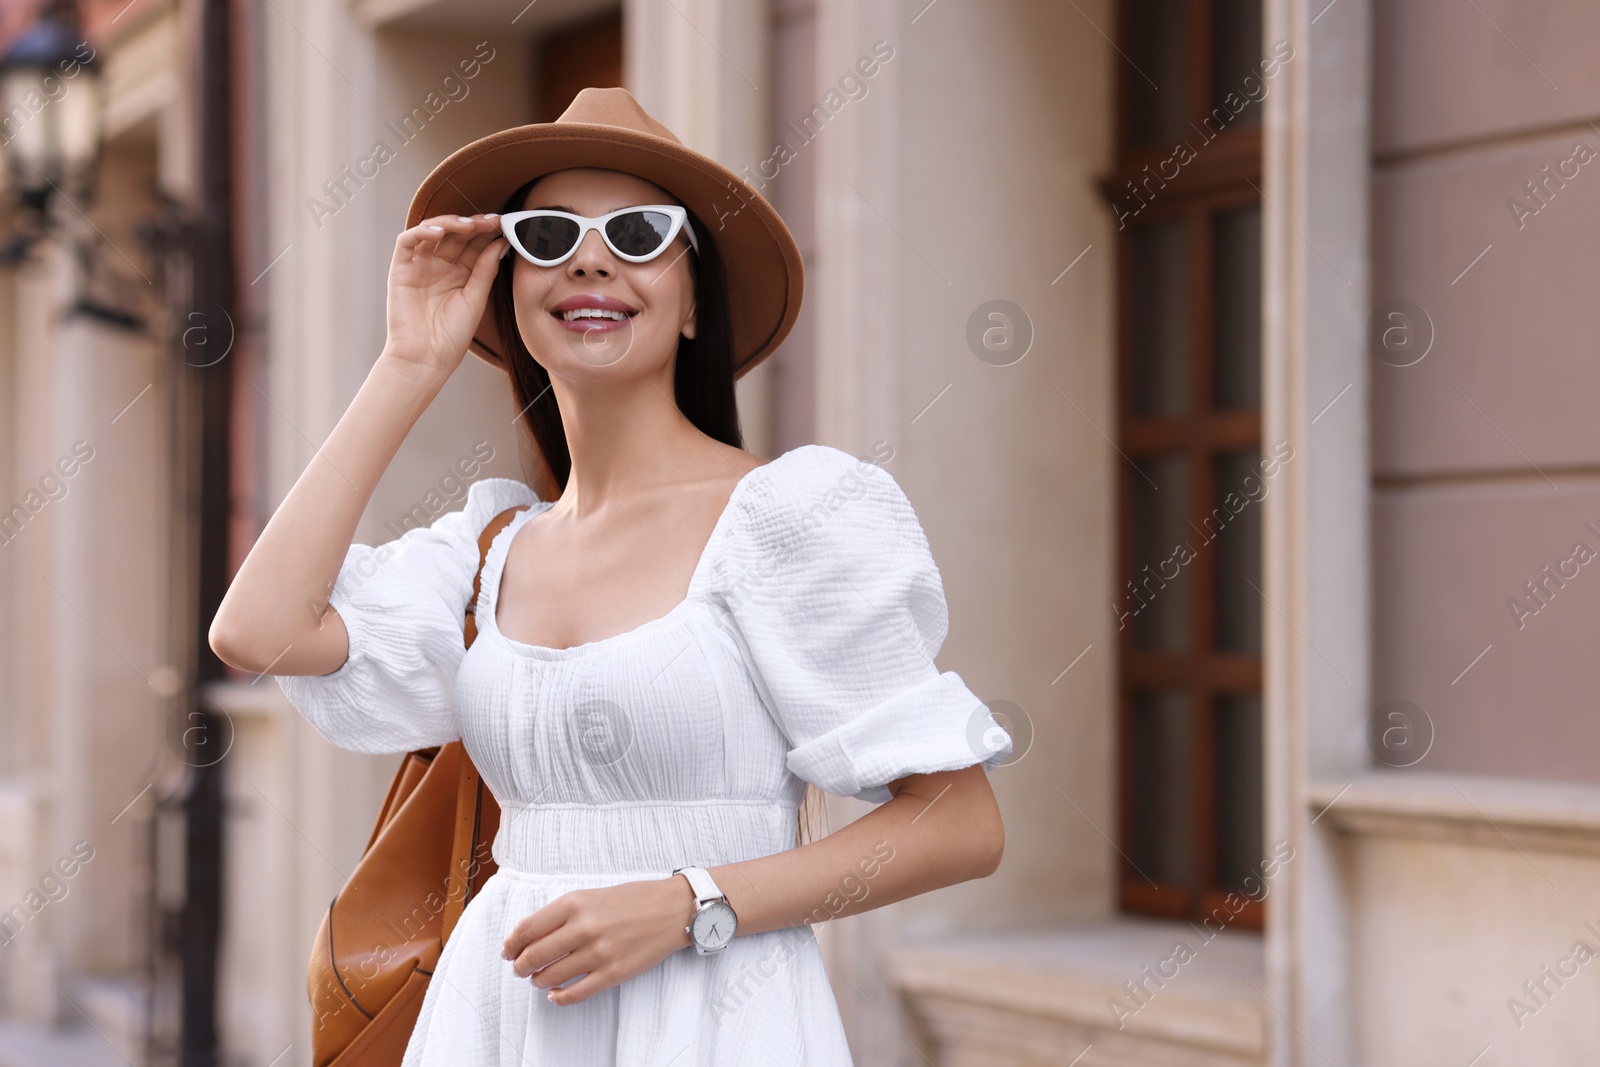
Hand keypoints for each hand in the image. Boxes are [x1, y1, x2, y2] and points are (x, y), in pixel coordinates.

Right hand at [382, 213, 507, 380]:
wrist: (426, 359)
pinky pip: (407, 242)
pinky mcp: (401, 270)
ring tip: (469, 225)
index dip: (488, 232)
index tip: (505, 224)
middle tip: (491, 220)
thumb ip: (486, 269)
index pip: (474, 244)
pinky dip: (422, 231)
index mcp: (460, 273)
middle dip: (474, 224)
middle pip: (456, 235)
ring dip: (450, 223)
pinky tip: (440, 232)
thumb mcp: (476, 298)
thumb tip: (501, 242)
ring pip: (432, 231)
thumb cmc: (452, 336)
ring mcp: (420, 266)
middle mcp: (440, 266)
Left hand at [500, 875, 696, 1005]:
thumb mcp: (592, 894)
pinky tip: (555, 994)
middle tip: (519, 969)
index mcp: (574, 903)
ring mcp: (598, 952)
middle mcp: (583, 927)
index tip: (507, 950)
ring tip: (538, 980)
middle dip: (520, 966)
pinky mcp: (613, 973)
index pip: (527, 928)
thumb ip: (562, 913)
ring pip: (551, 977)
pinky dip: (559, 997)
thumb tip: (532, 936)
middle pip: (534, 956)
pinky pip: (575, 994)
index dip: (511, 943)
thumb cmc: (633, 898)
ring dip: (538, 981)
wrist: (672, 909)